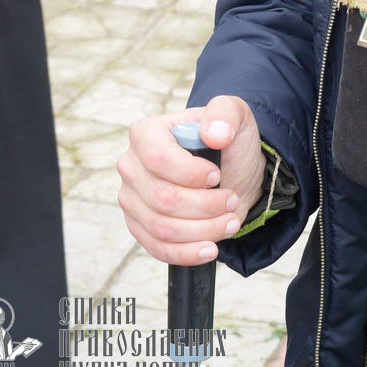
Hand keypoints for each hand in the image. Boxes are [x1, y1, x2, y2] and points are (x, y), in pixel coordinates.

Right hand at [117, 96, 264, 264]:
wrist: (230, 171)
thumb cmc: (228, 140)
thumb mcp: (235, 115)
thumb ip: (225, 114)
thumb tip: (215, 134)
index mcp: (146, 133)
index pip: (157, 157)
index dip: (190, 173)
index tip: (217, 175)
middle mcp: (131, 166)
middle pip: (162, 198)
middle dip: (205, 206)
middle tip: (232, 200)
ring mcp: (131, 199)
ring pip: (161, 227)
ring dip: (202, 230)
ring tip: (230, 222)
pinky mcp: (139, 226)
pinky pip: (158, 248)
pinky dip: (187, 252)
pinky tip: (210, 248)